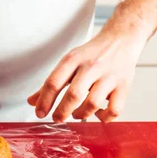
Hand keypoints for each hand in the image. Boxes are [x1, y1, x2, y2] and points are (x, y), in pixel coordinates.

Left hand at [28, 27, 145, 122]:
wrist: (121, 39)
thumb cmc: (93, 54)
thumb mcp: (70, 62)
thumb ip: (52, 82)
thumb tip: (32, 101)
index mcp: (73, 59)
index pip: (54, 82)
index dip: (44, 101)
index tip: (40, 113)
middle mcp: (91, 67)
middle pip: (73, 94)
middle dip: (62, 112)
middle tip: (57, 118)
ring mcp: (109, 77)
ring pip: (93, 103)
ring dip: (82, 114)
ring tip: (77, 114)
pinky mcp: (123, 86)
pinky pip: (114, 109)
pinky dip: (104, 118)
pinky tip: (98, 114)